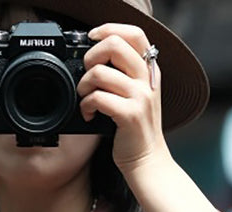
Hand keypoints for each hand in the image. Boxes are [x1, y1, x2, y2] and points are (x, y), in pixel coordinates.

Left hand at [78, 23, 168, 174]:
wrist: (147, 161)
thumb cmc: (136, 130)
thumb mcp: (136, 96)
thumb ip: (124, 75)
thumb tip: (95, 59)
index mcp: (149, 70)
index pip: (133, 33)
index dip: (109, 30)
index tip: (92, 40)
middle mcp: (146, 79)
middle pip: (114, 45)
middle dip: (91, 56)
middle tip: (87, 73)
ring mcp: (140, 97)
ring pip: (100, 72)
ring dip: (83, 85)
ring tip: (85, 98)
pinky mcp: (130, 115)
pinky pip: (98, 98)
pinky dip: (85, 105)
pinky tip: (89, 114)